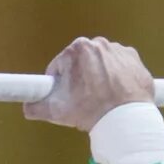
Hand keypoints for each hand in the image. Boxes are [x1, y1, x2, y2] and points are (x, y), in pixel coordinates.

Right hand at [25, 35, 155, 128]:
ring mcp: (119, 50)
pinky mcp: (135, 60)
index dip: (59, 82)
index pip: (60, 65)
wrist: (126, 119)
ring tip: (101, 99)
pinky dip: (118, 78)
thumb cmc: (92, 111)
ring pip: (102, 64)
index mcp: (77, 49)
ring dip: (100, 77)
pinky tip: (116, 94)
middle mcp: (99, 44)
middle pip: (82, 63)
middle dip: (81, 78)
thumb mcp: (58, 111)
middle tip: (83, 100)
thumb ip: (37, 107)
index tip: (64, 95)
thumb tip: (28, 107)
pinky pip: (121, 67)